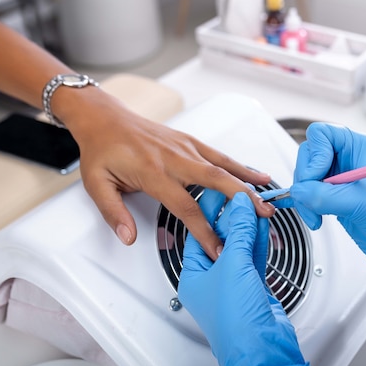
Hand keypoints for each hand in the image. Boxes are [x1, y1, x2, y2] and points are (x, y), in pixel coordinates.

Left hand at [64, 92, 274, 259]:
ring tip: (269, 196)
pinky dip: (241, 166)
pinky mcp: (190, 142)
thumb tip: (128, 238)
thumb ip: (113, 212)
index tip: (217, 248)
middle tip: (262, 215)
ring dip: (248, 182)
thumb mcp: (96, 184)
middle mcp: (174, 158)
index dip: (204, 230)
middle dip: (241, 200)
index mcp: (153, 171)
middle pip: (216, 181)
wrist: (105, 117)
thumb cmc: (102, 149)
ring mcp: (185, 147)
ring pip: (223, 166)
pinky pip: (219, 156)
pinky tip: (256, 175)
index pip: (185, 206)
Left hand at [179, 191, 311, 365]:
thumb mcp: (232, 266)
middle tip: (242, 191)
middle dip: (234, 212)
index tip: (221, 187)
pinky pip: (254, 254)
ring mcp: (234, 280)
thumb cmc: (235, 321)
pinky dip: (260, 237)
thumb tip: (240, 205)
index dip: (211, 206)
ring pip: (240, 242)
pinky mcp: (253, 284)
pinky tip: (263, 223)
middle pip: (221, 234)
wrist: (262, 349)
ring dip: (249, 222)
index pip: (199, 230)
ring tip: (257, 201)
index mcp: (193, 273)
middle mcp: (211, 276)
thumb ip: (237, 231)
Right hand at [275, 123, 365, 313]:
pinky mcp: (336, 195)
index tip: (316, 179)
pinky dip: (306, 204)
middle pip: (310, 155)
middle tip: (312, 201)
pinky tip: (308, 214)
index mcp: (363, 148)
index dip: (314, 155)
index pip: (323, 134)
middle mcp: (351, 158)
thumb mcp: (361, 204)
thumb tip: (298, 191)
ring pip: (307, 176)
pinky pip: (310, 192)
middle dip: (306, 180)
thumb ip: (325, 196)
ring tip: (315, 217)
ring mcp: (342, 177)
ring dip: (305, 197)